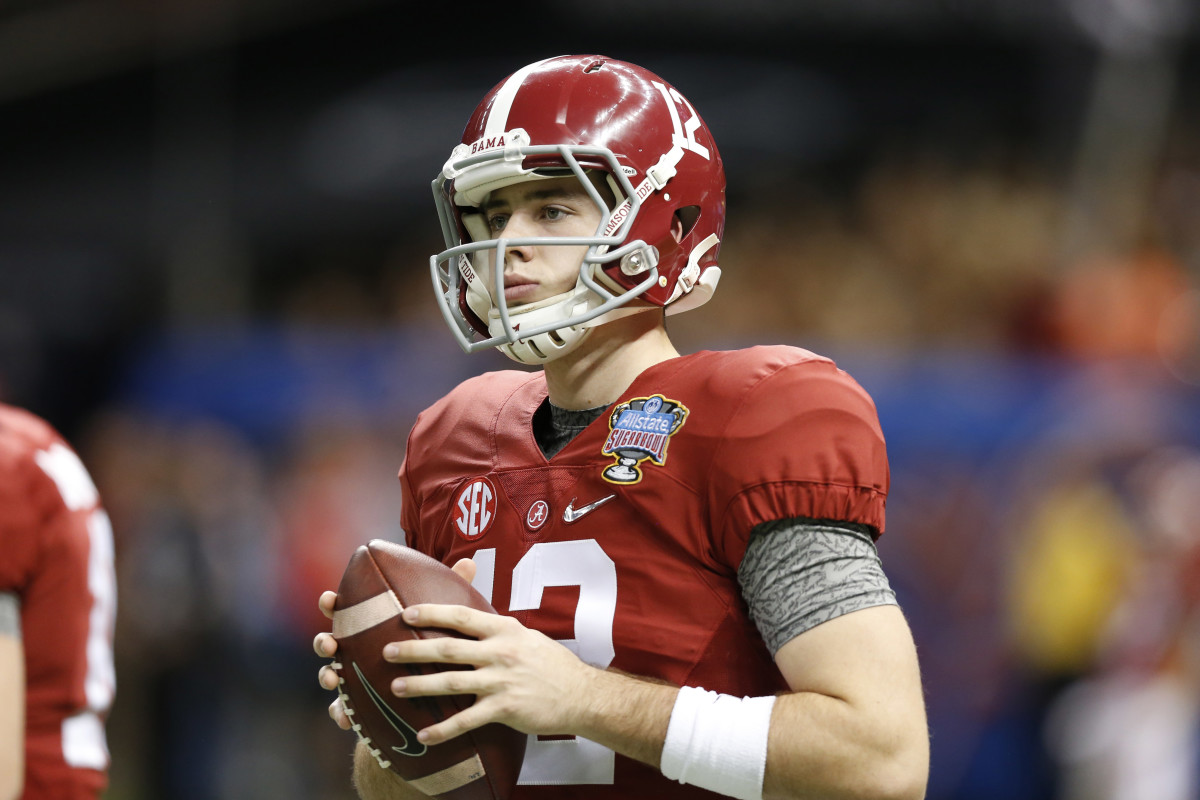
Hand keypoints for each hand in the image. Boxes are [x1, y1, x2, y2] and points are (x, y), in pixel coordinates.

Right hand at [313, 556, 480, 730]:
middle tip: (330, 643)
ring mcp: (353, 677)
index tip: (330, 598)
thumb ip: (448, 592)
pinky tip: (345, 719)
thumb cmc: (429, 644)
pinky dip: (341, 713)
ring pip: (330, 675)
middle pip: (330, 642)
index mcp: (369, 626)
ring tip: (333, 678)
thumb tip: (467, 562)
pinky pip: (343, 710)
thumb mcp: (439, 619)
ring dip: (326, 676)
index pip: (345, 610)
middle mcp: (355, 650)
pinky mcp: (357, 705)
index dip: (332, 603)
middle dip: (324, 641)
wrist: (429, 695)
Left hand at [383, 601, 598, 746]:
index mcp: (504, 629)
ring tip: (395, 687)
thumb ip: (497, 627)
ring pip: (452, 681)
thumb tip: (470, 616)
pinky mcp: (505, 708)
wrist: (581, 694)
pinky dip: (444, 729)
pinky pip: (467, 720)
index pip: (462, 616)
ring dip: (420, 684)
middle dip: (414, 649)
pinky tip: (424, 735)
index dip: (432, 613)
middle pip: (449, 647)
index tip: (406, 613)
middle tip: (386, 650)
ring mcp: (502, 680)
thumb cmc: (551, 663)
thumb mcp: (526, 635)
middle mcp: (500, 651)